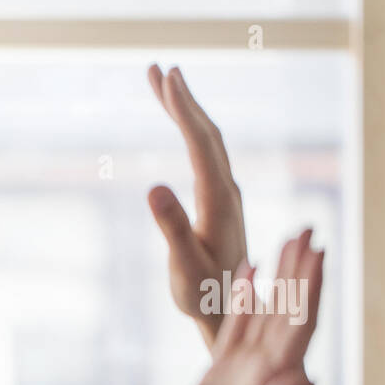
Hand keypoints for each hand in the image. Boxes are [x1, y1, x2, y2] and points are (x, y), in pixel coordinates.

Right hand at [147, 64, 248, 345]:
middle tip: (157, 69)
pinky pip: (205, 155)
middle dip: (182, 99)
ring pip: (207, 142)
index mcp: (219, 202)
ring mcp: (225, 196)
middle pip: (207, 134)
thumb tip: (152, 185)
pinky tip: (182, 128)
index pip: (201, 144)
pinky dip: (190, 131)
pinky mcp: (219, 204)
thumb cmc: (204, 297)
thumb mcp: (185, 266)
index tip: (166, 77)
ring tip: (162, 86)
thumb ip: (172, 227)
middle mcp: (227, 192)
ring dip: (186, 111)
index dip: (183, 109)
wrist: (231, 316)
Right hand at [152, 231, 322, 384]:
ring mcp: (244, 369)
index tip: (317, 252)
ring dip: (281, 276)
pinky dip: (245, 297)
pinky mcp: (222, 371)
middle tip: (310, 228)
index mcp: (272, 383)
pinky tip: (250, 270)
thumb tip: (303, 379)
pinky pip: (237, 325)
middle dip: (301, 270)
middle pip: (289, 311)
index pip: (299, 327)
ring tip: (289, 238)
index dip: (310, 289)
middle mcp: (265, 371)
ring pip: (268, 312)